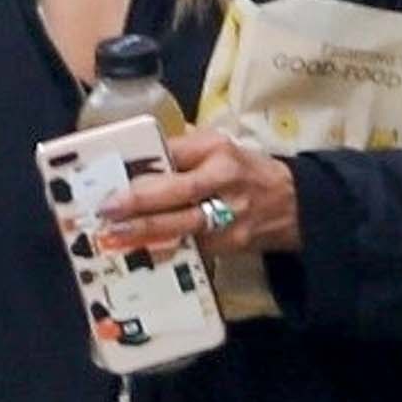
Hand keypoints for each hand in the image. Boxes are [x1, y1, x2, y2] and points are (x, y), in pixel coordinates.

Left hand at [102, 125, 299, 262]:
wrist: (293, 205)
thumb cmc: (247, 172)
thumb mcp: (220, 148)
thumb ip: (182, 149)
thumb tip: (139, 154)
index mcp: (217, 150)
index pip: (174, 152)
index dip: (142, 163)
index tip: (113, 172)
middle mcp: (223, 180)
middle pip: (178, 191)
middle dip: (140, 201)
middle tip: (109, 208)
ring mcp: (229, 216)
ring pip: (183, 225)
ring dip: (147, 232)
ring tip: (117, 234)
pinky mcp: (229, 245)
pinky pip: (192, 248)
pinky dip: (165, 250)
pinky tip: (142, 253)